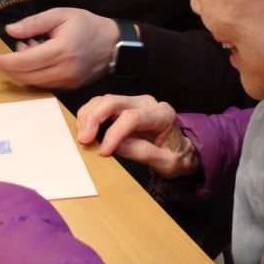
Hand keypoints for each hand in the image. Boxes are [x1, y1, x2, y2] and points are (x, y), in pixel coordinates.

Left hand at [0, 8, 118, 89]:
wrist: (114, 44)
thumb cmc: (87, 25)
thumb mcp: (61, 15)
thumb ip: (34, 23)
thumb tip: (10, 31)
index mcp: (62, 50)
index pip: (25, 61)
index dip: (4, 62)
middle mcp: (65, 70)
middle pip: (26, 76)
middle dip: (8, 68)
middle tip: (2, 56)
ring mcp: (68, 81)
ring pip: (34, 83)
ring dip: (21, 71)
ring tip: (26, 48)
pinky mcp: (70, 87)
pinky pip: (44, 84)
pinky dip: (33, 74)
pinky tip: (36, 58)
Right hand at [76, 94, 199, 178]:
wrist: (181, 150)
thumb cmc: (176, 157)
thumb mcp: (167, 163)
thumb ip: (144, 153)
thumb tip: (117, 146)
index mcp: (162, 114)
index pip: (132, 118)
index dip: (114, 133)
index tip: (103, 151)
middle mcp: (147, 103)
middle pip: (114, 101)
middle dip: (94, 118)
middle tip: (83, 139)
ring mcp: (134, 102)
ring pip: (105, 100)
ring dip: (89, 115)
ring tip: (82, 135)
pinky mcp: (124, 106)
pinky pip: (102, 104)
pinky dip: (90, 113)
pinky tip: (84, 127)